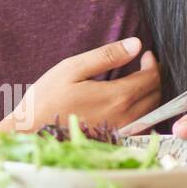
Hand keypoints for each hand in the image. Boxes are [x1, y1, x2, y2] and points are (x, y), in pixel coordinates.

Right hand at [13, 36, 160, 131]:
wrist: (31, 134)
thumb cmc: (46, 99)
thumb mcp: (72, 69)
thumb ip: (106, 56)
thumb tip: (136, 45)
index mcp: (117, 97)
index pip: (151, 78)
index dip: (152, 64)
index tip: (145, 55)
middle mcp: (126, 117)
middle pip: (156, 96)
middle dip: (154, 78)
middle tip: (143, 66)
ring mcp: (121, 133)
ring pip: (150, 112)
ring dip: (150, 95)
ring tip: (138, 82)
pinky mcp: (114, 142)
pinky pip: (139, 126)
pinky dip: (142, 112)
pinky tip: (128, 104)